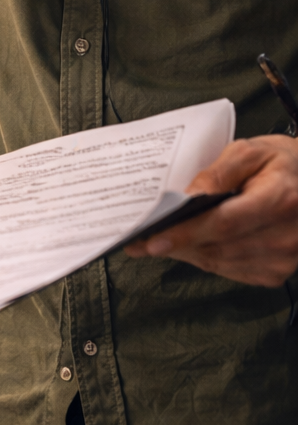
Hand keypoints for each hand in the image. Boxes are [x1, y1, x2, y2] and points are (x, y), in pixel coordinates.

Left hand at [124, 134, 297, 286]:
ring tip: (160, 241)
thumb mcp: (250, 152)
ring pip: (221, 263)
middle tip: (142, 240)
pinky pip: (231, 271)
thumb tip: (186, 198)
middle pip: (218, 248)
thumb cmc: (283, 163)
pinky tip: (190, 247)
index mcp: (279, 200)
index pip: (223, 224)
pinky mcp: (277, 272)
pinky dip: (207, 259)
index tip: (152, 240)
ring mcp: (283, 259)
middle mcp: (285, 235)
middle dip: (176, 244)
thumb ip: (217, 174)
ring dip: (187, 253)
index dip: (185, 233)